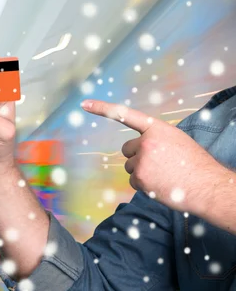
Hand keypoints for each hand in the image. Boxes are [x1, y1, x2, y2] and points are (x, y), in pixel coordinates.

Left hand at [82, 100, 228, 213]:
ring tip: (164, 175)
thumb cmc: (195, 164)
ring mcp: (141, 160)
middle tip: (160, 164)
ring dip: (142, 172)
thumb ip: (157, 140)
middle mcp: (146, 142)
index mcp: (157, 129)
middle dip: (138, 156)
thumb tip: (142, 149)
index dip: (102, 109)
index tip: (84, 104)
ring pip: (130, 166)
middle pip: (127, 149)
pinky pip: (133, 181)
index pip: (125, 114)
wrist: (206, 185)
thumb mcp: (177, 141)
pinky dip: (144, 185)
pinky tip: (160, 185)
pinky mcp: (138, 178)